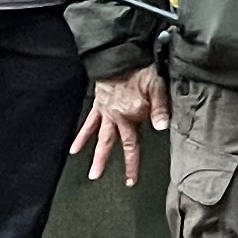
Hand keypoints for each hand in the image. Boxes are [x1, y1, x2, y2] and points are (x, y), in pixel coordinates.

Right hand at [71, 66, 166, 183]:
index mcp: (132, 115)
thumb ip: (161, 108)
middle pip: (116, 145)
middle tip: (110, 182)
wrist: (118, 55)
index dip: (133, 163)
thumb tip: (163, 128)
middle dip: (114, 164)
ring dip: (96, 156)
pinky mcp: (98, 105)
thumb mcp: (156, 86)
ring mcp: (106, 113)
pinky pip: (89, 123)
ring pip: (100, 138)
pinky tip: (75, 148)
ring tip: (91, 173)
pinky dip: (82, 136)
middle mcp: (117, 117)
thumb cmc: (140, 70)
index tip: (131, 180)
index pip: (134, 145)